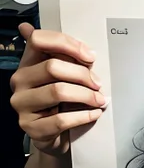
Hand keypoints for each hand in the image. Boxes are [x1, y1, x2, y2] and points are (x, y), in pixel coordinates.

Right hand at [10, 24, 106, 156]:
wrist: (53, 133)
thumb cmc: (60, 98)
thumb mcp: (62, 74)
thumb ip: (62, 54)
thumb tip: (46, 34)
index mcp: (27, 61)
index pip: (38, 40)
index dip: (67, 44)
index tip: (90, 56)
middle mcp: (20, 81)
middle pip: (52, 66)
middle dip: (82, 74)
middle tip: (98, 83)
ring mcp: (22, 104)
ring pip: (58, 91)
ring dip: (86, 95)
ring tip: (100, 99)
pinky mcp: (30, 127)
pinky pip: (61, 119)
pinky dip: (83, 116)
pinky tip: (94, 113)